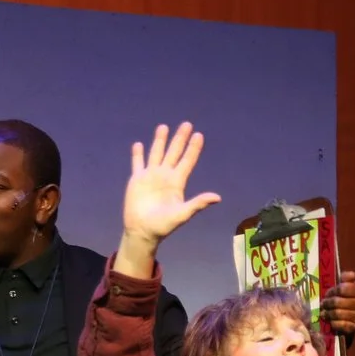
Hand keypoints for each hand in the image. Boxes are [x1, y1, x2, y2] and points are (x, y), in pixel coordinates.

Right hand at [116, 122, 222, 274]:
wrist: (143, 231)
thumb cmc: (164, 226)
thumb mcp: (183, 214)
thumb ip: (198, 204)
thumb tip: (217, 197)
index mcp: (177, 183)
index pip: (187, 161)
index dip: (193, 149)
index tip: (199, 135)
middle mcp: (165, 176)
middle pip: (174, 153)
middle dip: (180, 139)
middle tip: (187, 124)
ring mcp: (150, 177)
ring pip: (156, 154)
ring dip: (160, 141)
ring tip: (164, 127)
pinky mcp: (137, 180)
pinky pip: (137, 164)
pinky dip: (137, 154)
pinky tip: (138, 145)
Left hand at [318, 274, 354, 337]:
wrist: (346, 318)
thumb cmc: (342, 299)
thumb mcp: (342, 286)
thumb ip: (345, 278)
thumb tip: (352, 275)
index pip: (343, 288)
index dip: (332, 291)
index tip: (327, 293)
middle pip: (339, 302)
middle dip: (328, 303)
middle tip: (322, 304)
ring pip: (339, 313)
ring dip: (329, 313)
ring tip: (323, 313)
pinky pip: (342, 325)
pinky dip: (334, 323)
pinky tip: (330, 322)